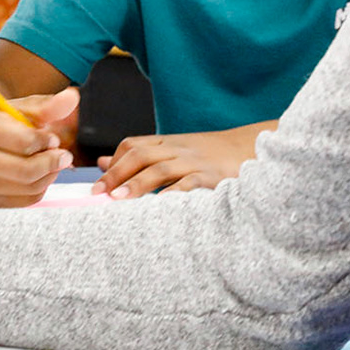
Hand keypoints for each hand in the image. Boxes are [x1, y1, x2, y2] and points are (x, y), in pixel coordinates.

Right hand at [0, 88, 79, 206]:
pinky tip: (37, 174)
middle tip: (64, 156)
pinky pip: (28, 200)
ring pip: (31, 188)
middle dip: (53, 163)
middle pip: (27, 171)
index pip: (25, 143)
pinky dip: (41, 187)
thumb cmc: (0, 122)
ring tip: (49, 161)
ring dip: (49, 174)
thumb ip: (48, 105)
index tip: (53, 139)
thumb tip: (72, 97)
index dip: (47, 141)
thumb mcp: (22, 108)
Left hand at [93, 123, 269, 197]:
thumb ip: (140, 156)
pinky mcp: (212, 176)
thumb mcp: (174, 150)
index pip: (132, 145)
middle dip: (116, 174)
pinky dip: (173, 195)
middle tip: (98, 194)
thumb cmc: (208, 154)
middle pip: (140, 155)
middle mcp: (178, 149)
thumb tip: (103, 162)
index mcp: (167, 142)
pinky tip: (159, 208)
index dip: (114, 164)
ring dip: (136, 184)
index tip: (97, 187)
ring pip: (160, 168)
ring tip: (118, 200)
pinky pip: (189, 184)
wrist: (252, 147)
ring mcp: (194, 161)